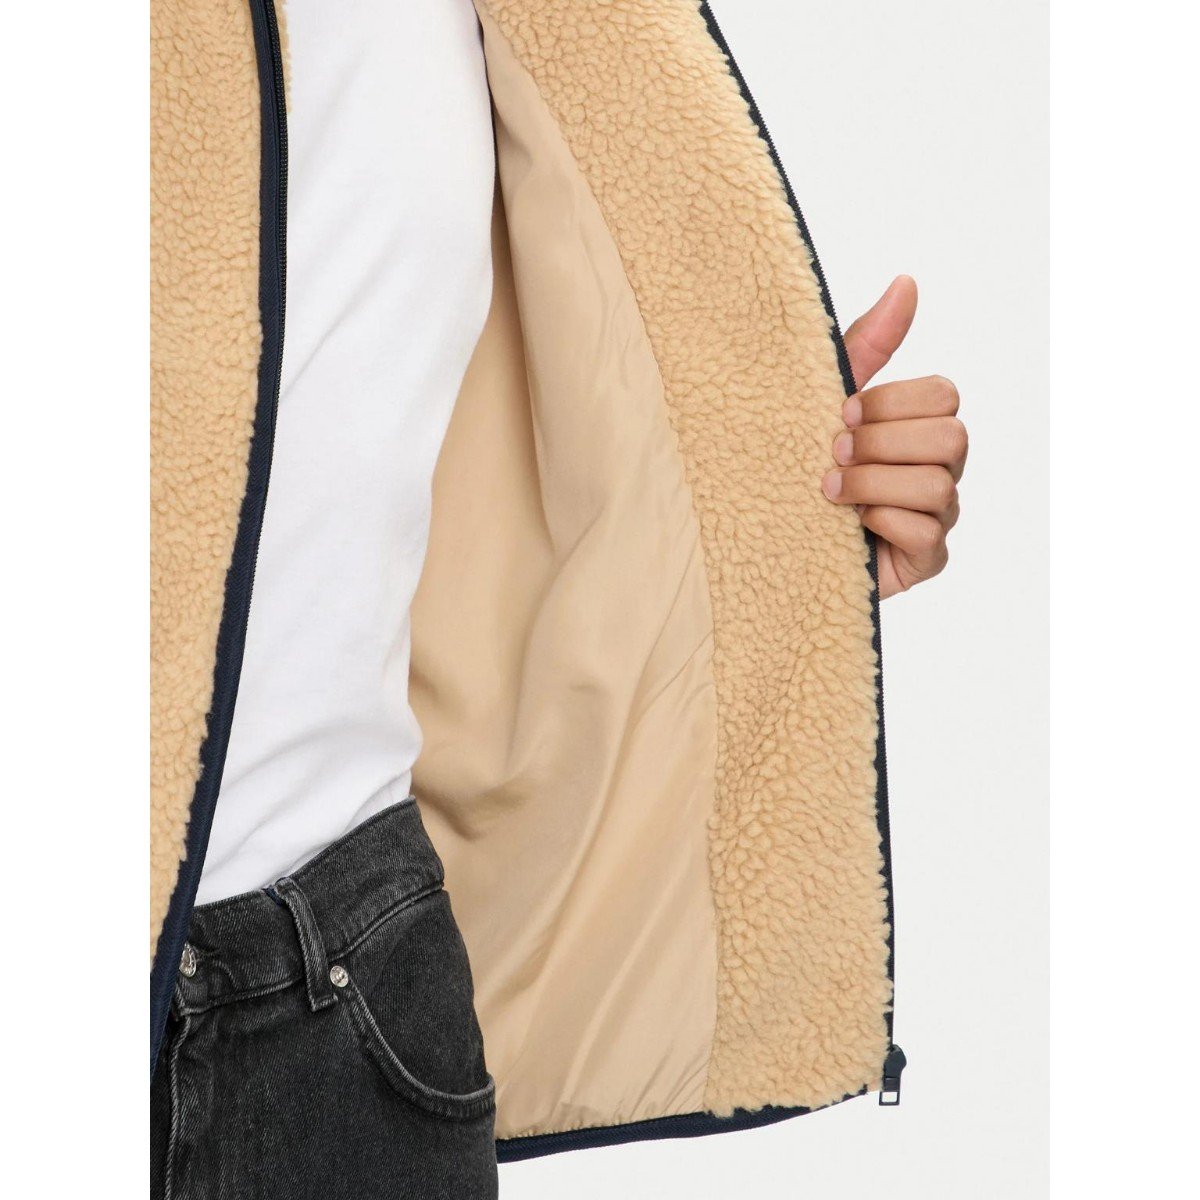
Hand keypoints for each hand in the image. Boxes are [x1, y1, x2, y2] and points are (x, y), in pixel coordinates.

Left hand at [822, 276, 966, 598]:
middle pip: (951, 437)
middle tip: (834, 454)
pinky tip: (851, 527)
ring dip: (871, 485)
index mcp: (921, 424)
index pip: (943, 395)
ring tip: (829, 492)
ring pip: (937, 486)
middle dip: (881, 443)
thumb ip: (869, 344)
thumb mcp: (827, 399)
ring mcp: (937, 515)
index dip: (890, 402)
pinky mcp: (926, 558)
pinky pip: (927, 534)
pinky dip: (882, 524)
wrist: (766, 535)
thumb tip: (907, 282)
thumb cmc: (801, 462)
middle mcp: (938, 467)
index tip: (840, 414)